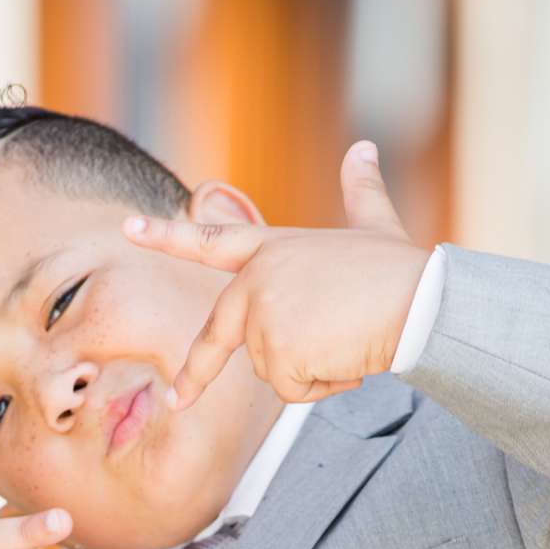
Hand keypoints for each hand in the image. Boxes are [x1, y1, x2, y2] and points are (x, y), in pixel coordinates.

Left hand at [120, 142, 430, 410]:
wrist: (421, 301)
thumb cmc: (403, 268)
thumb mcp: (376, 223)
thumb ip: (360, 190)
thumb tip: (365, 148)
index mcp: (272, 248)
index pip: (210, 242)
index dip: (168, 236)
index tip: (128, 228)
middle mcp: (257, 278)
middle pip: (218, 336)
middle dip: (195, 375)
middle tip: (177, 401)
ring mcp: (263, 313)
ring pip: (272, 370)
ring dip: (312, 370)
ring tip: (347, 338)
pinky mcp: (277, 349)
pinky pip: (292, 390)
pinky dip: (324, 385)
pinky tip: (347, 356)